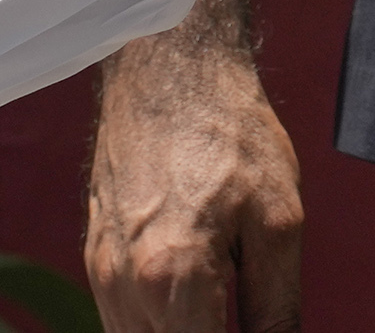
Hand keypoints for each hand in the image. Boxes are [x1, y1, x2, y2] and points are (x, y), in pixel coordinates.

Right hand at [85, 0, 303, 332]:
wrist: (170, 68)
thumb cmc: (232, 137)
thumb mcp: (279, 227)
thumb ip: (278, 312)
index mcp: (175, 279)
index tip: (262, 330)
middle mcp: (126, 283)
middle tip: (244, 314)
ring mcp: (103, 269)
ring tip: (218, 313)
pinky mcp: (95, 253)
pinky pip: (120, 320)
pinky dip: (154, 327)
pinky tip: (189, 312)